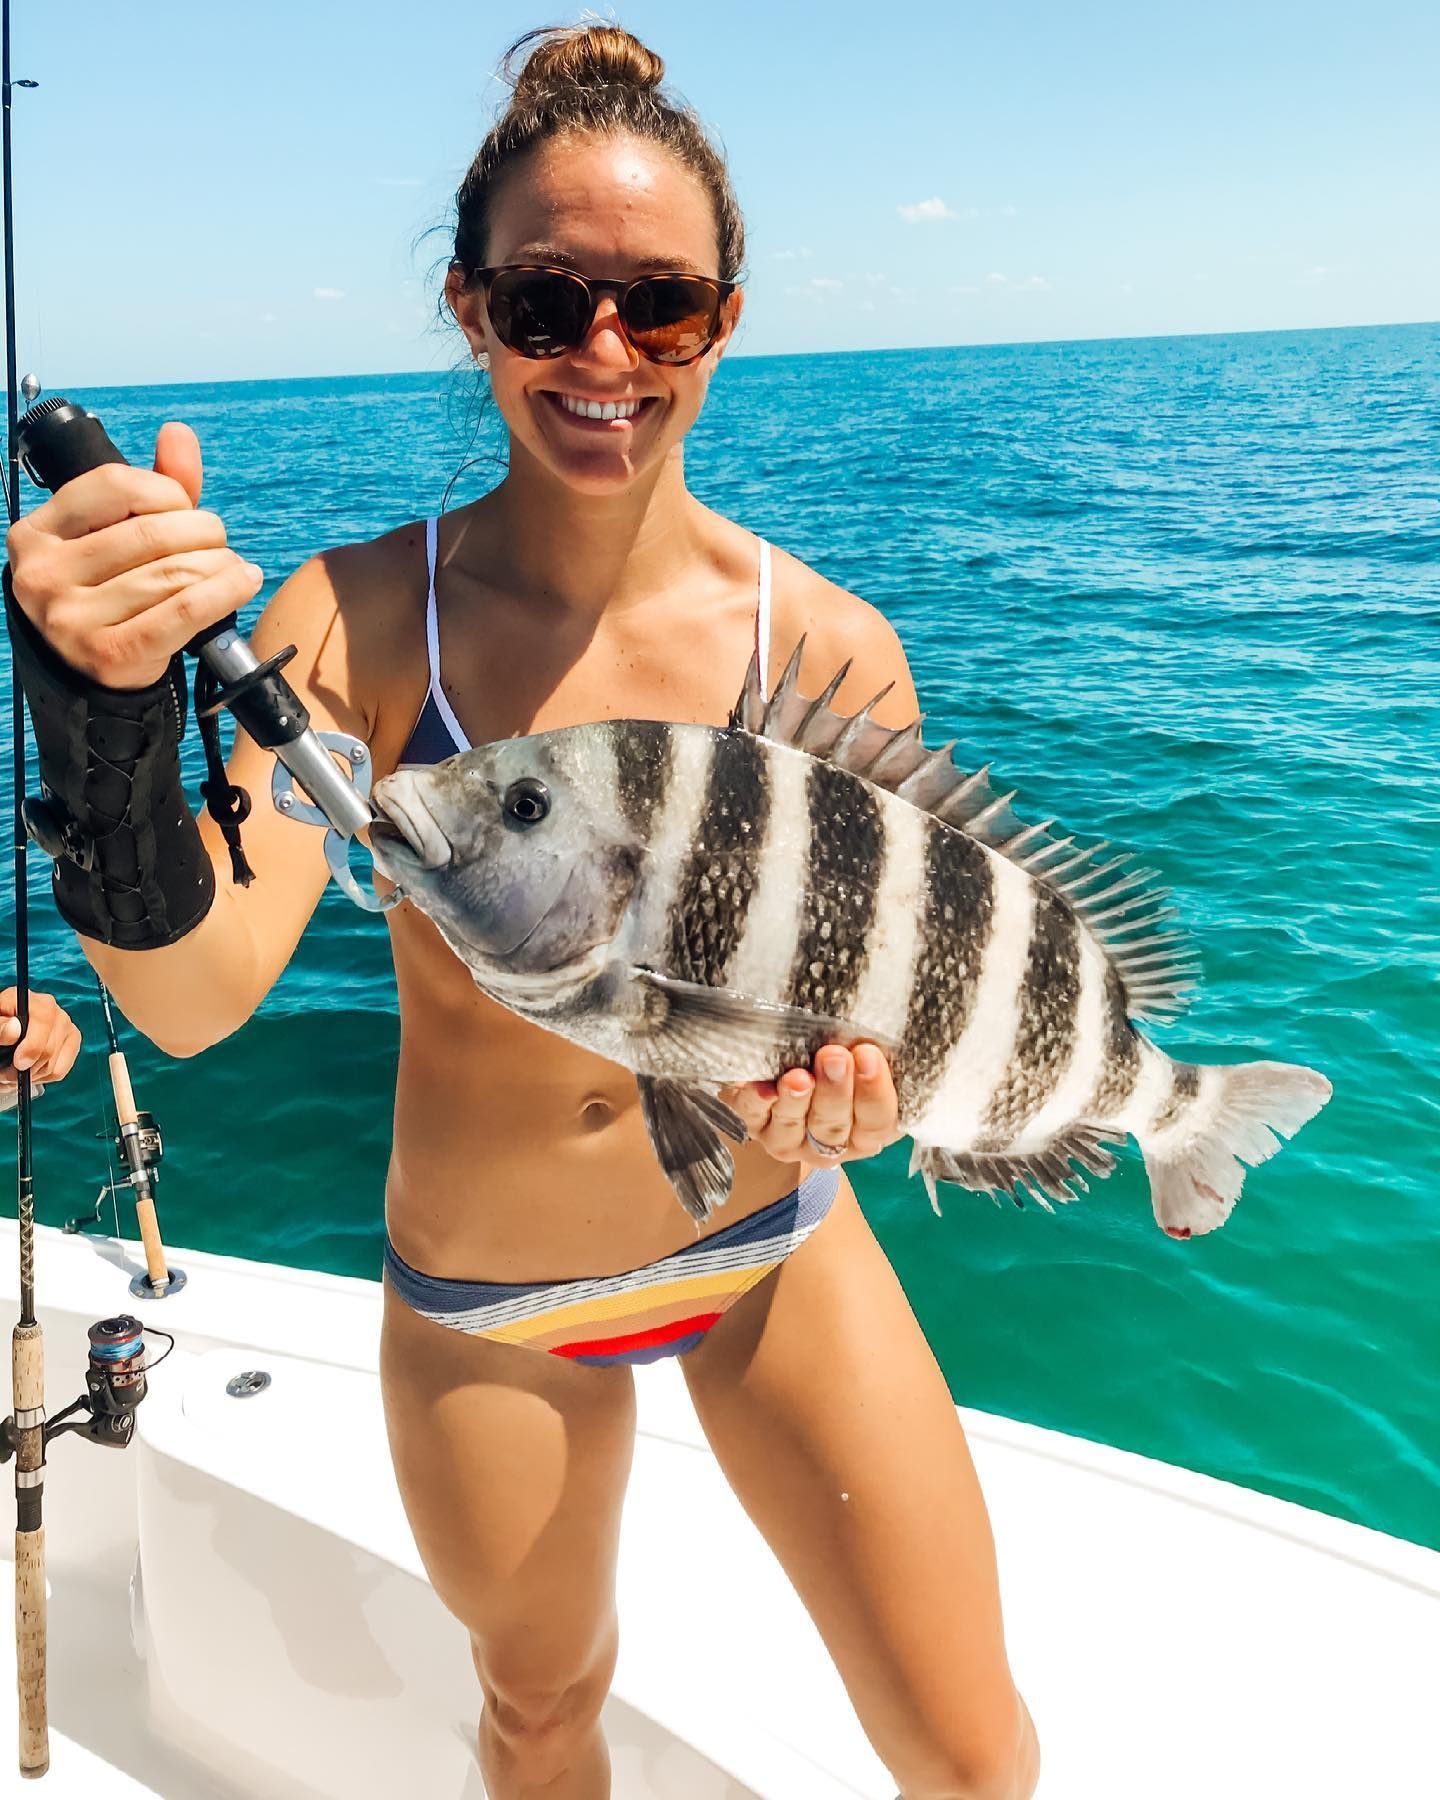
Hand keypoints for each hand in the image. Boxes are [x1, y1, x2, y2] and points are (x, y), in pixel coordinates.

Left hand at [0, 988, 81, 1101]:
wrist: (4, 1037)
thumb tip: (14, 1029)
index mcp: (30, 1000)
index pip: (43, 1020)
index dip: (33, 1045)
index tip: (18, 1063)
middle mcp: (52, 1009)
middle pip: (49, 1048)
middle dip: (26, 1068)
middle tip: (6, 1074)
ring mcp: (65, 1025)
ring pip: (53, 1063)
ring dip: (31, 1075)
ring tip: (14, 1072)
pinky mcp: (72, 1041)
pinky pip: (60, 1070)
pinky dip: (42, 1076)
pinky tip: (30, 1070)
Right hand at [5, 421, 263, 688]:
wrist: (91, 678)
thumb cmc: (109, 596)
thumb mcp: (117, 537)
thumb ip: (151, 487)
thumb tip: (179, 434)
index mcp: (38, 532)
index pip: (114, 484)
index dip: (166, 490)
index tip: (186, 509)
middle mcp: (44, 573)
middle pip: (153, 532)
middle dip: (204, 533)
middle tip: (218, 544)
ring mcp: (71, 618)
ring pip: (174, 573)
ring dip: (220, 565)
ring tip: (233, 569)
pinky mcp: (109, 654)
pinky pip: (184, 612)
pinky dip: (225, 593)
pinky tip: (243, 582)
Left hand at [721, 1044, 898, 1170]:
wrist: (792, 1061)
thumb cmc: (843, 1059)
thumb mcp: (862, 1057)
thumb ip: (870, 1053)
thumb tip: (876, 1033)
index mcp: (866, 1130)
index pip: (877, 1120)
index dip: (875, 1092)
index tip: (869, 1054)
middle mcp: (828, 1142)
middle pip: (834, 1126)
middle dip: (835, 1091)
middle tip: (835, 1056)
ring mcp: (789, 1139)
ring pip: (793, 1126)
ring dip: (797, 1099)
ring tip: (799, 1076)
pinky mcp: (756, 1125)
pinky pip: (754, 1117)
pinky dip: (758, 1101)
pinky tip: (763, 1086)